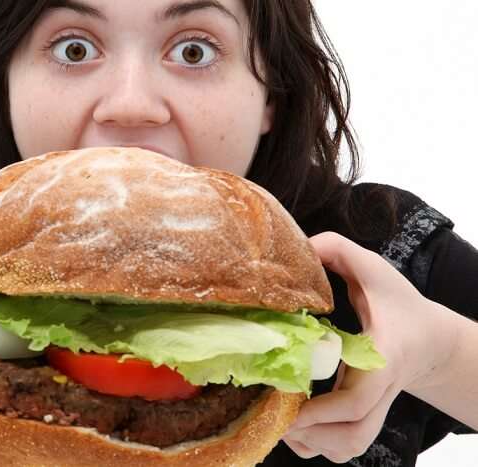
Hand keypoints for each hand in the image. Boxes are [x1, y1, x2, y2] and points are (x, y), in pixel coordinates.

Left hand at [282, 231, 458, 462]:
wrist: (428, 340)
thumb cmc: (399, 305)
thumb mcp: (374, 270)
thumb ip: (339, 250)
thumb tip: (301, 246)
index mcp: (382, 358)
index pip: (358, 398)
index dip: (322, 410)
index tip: (289, 404)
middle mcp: (380, 392)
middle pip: (352, 435)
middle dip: (310, 433)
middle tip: (273, 414)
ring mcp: (375, 410)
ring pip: (347, 447)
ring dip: (310, 442)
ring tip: (279, 418)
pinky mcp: (366, 420)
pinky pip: (343, 448)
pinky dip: (316, 445)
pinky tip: (295, 425)